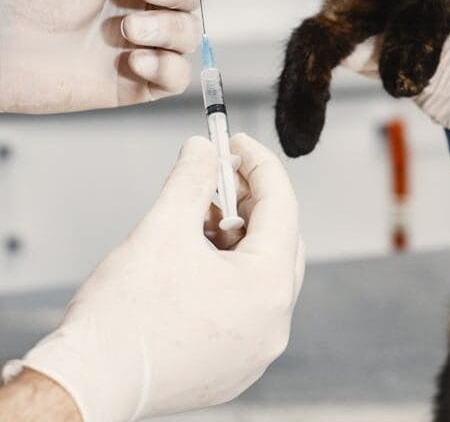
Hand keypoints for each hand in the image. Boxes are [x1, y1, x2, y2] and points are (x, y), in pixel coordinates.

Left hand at [0, 0, 221, 113]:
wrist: (4, 52)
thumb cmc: (31, 2)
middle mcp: (140, 10)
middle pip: (191, 1)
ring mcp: (142, 48)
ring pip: (188, 37)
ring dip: (166, 31)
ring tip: (128, 32)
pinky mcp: (138, 84)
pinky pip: (177, 78)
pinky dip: (165, 68)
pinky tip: (134, 62)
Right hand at [2, 135, 304, 421]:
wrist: (90, 383)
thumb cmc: (122, 318)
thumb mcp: (162, 229)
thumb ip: (192, 180)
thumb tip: (205, 150)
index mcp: (267, 287)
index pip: (282, 207)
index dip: (260, 166)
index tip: (239, 143)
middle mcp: (274, 323)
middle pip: (279, 241)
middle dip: (250, 204)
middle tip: (218, 178)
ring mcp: (258, 349)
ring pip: (262, 277)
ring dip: (238, 241)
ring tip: (197, 221)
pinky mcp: (237, 366)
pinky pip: (248, 309)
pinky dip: (230, 278)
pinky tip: (196, 263)